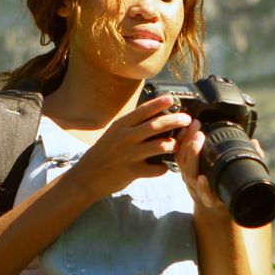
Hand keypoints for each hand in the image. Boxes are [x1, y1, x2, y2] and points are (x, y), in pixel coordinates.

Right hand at [68, 96, 193, 199]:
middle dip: (174, 121)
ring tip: (178, 144)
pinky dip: (163, 168)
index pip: (143, 111)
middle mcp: (126, 138)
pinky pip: (155, 169)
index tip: (172, 99)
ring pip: (159, 146)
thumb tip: (152, 114)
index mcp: (121, 126)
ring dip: (173, 144)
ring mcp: (129, 155)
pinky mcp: (132, 171)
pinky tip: (165, 167)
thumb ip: (131, 125)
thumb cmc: (104, 152)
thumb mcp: (113, 133)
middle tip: (187, 119)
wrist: (88, 175)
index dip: (159, 104)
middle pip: (155, 126)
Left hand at [176, 121, 266, 223]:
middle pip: (190, 173)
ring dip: (187, 142)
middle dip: (193, 154)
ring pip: (182, 162)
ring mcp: (188, 179)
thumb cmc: (227, 193)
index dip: (203, 189)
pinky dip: (180, 142)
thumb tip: (255, 145)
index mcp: (212, 199)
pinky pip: (178, 155)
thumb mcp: (240, 185)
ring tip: (195, 126)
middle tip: (200, 136)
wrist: (211, 205)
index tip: (202, 178)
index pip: (206, 196)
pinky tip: (185, 129)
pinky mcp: (183, 169)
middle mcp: (198, 189)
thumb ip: (251, 166)